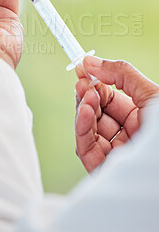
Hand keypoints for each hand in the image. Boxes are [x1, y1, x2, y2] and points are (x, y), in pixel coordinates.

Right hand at [75, 56, 158, 172]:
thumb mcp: (150, 93)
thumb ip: (120, 74)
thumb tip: (89, 61)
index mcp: (139, 119)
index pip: (108, 100)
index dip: (94, 84)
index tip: (81, 68)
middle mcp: (127, 136)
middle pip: (95, 114)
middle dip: (86, 96)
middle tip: (81, 82)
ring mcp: (116, 153)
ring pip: (87, 131)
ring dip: (83, 110)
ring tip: (86, 94)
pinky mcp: (106, 170)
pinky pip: (86, 149)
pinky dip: (82, 128)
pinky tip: (86, 111)